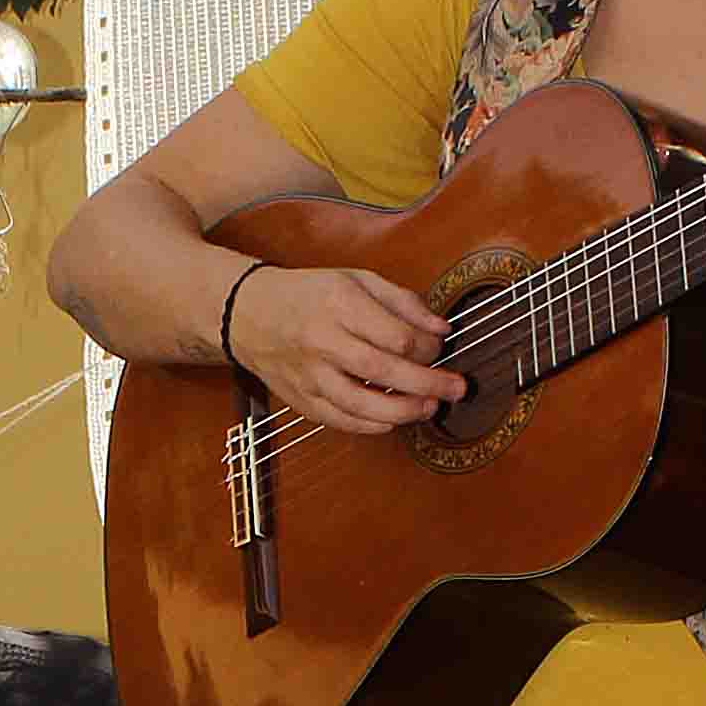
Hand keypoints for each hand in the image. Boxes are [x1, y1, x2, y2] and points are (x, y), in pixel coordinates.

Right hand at [225, 260, 464, 436]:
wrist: (249, 313)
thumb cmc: (309, 295)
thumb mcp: (356, 280)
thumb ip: (402, 302)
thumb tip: (441, 329)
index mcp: (339, 303)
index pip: (396, 335)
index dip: (428, 348)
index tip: (440, 349)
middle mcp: (322, 340)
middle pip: (383, 371)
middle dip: (427, 383)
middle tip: (456, 389)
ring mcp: (309, 374)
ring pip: (360, 404)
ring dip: (402, 411)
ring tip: (428, 408)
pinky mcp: (301, 399)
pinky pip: (339, 420)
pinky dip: (370, 425)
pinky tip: (392, 420)